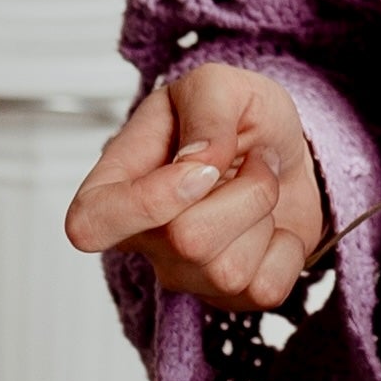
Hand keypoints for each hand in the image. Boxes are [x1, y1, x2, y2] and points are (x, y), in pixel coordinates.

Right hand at [65, 65, 325, 312]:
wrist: (286, 148)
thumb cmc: (238, 119)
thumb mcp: (218, 84)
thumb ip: (205, 107)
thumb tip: (198, 160)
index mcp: (118, 183)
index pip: (92, 223)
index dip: (148, 203)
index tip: (203, 169)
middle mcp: (146, 238)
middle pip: (188, 242)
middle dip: (247, 190)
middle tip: (253, 159)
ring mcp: (187, 274)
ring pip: (230, 270)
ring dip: (267, 215)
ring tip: (260, 186)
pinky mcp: (232, 296)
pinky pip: (266, 290)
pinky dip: (288, 250)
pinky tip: (273, 226)